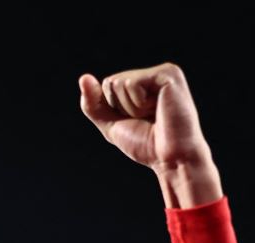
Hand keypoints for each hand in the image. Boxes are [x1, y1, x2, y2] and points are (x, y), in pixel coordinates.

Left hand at [79, 65, 219, 206]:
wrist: (171, 158)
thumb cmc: (147, 145)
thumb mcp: (112, 125)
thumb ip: (94, 104)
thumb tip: (83, 78)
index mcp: (143, 84)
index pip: (107, 86)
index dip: (114, 110)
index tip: (138, 122)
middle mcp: (153, 75)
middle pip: (111, 82)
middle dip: (122, 108)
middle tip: (147, 120)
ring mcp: (162, 72)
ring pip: (120, 83)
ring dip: (132, 108)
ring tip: (154, 116)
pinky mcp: (168, 74)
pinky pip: (132, 84)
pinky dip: (139, 103)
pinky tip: (159, 109)